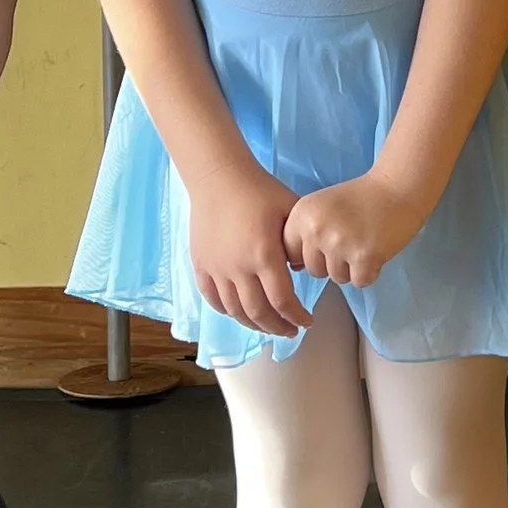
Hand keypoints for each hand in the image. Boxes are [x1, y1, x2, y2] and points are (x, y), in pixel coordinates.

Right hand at [187, 158, 308, 336]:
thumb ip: (299, 242)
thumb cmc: (259, 190)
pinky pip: (212, 298)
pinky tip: (240, 313)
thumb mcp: (290, 211)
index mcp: (264, 254)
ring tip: (268, 326)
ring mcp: (216, 268)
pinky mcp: (200, 265)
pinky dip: (227, 311)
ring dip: (254, 324)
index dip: (296, 317)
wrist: (219, 177)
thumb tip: (301, 269)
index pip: (282, 300)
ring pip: (235, 310)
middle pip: (258, 312)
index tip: (307, 321)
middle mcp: (238, 267)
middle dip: (278, 327)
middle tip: (291, 330)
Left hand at [285, 173, 426, 292]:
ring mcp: (339, 244)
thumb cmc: (361, 198)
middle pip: (314, 270)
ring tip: (364, 241)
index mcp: (301, 215)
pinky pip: (360, 282)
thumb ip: (304, 232)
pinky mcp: (363, 257)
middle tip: (352, 239)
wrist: (399, 186)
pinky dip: (370, 272)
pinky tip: (376, 250)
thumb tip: (294, 267)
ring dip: (352, 267)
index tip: (326, 241)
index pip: (290, 254)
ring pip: (337, 278)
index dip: (309, 253)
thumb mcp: (321, 206)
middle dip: (332, 262)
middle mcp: (315, 230)